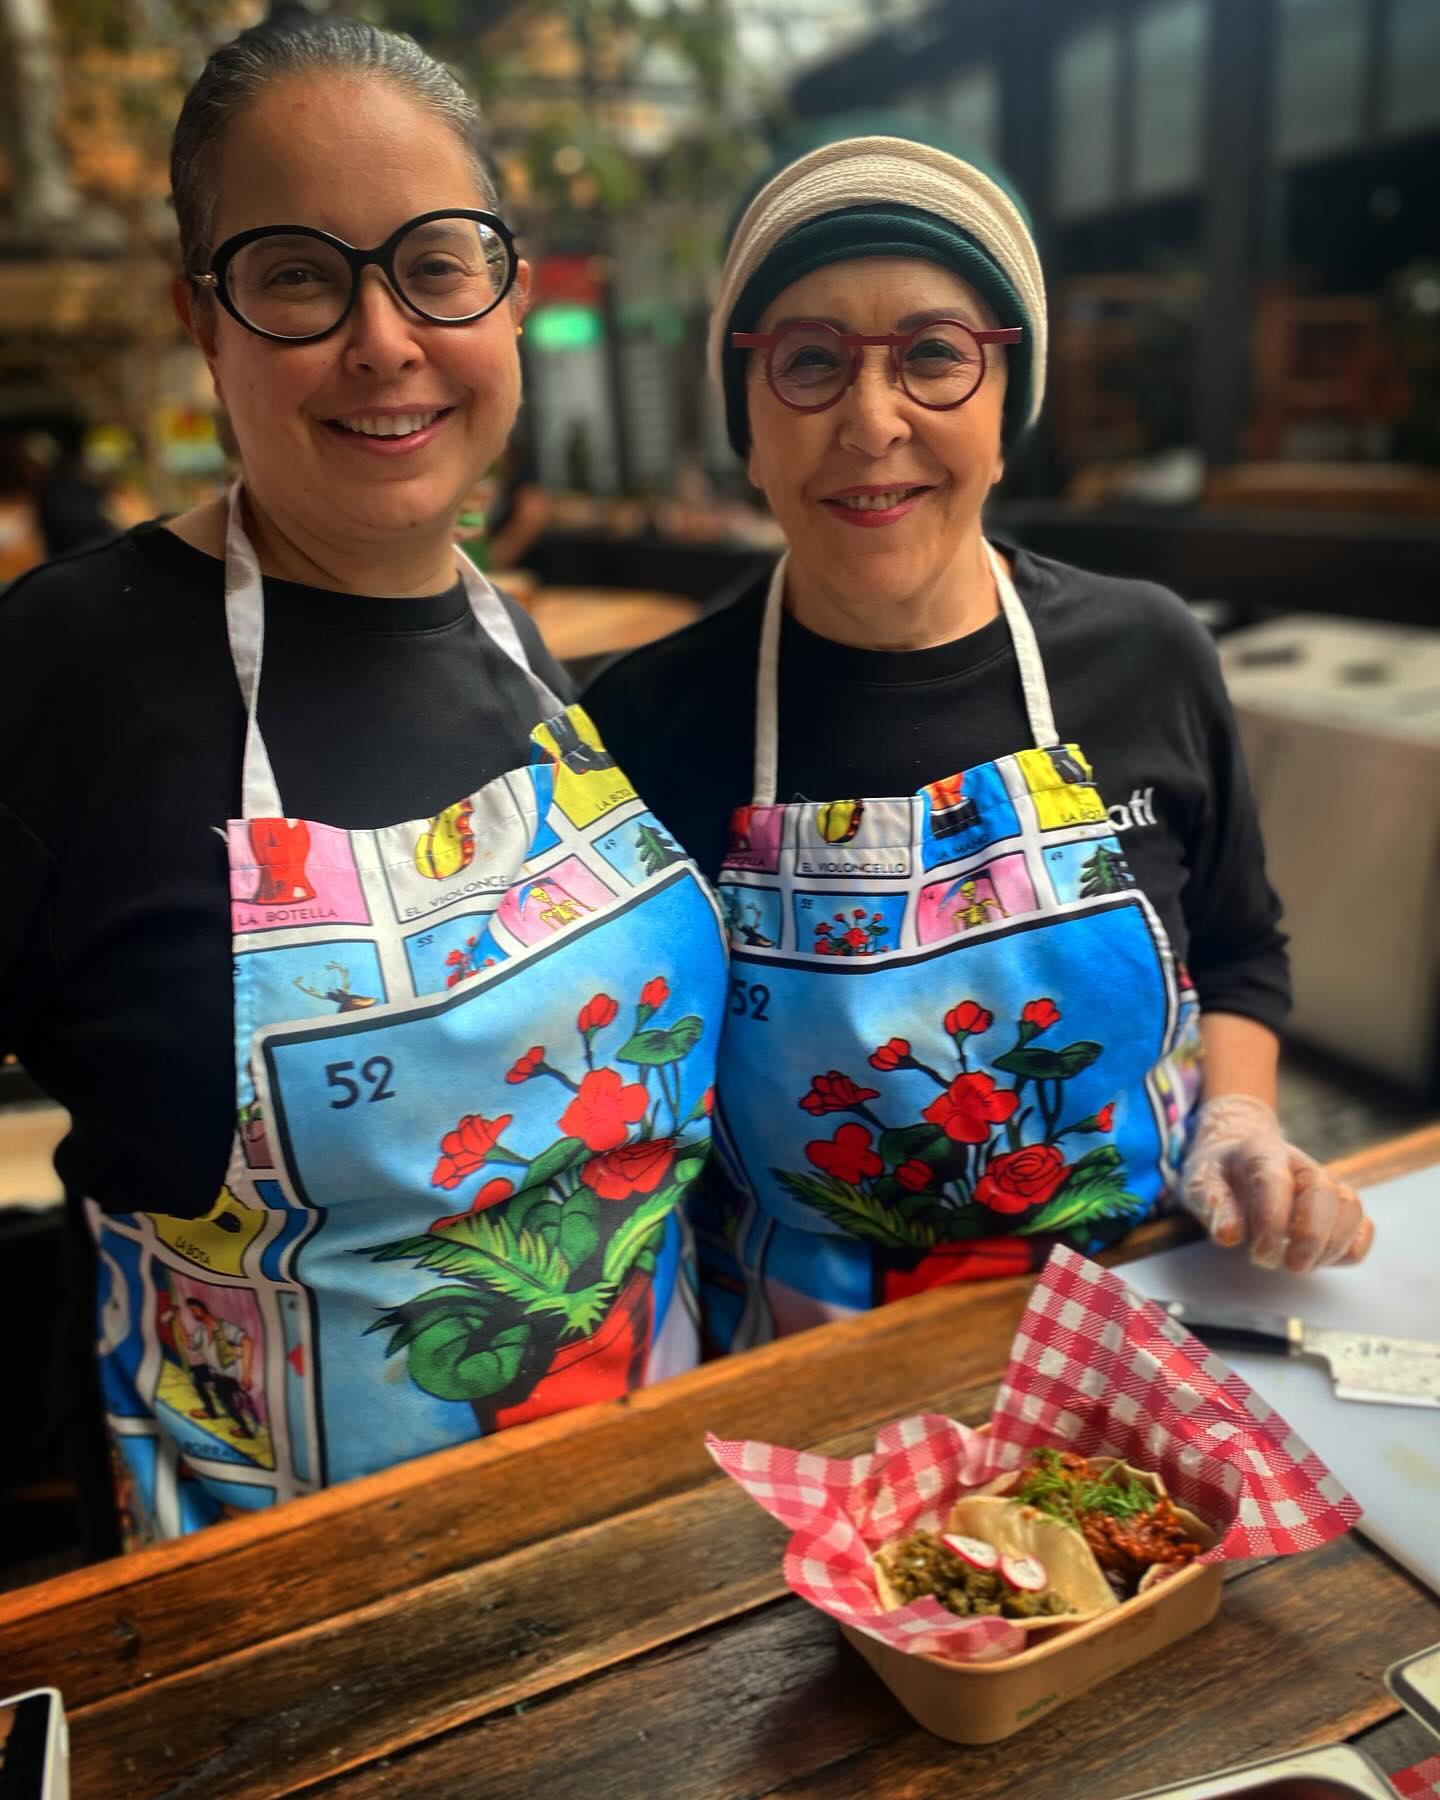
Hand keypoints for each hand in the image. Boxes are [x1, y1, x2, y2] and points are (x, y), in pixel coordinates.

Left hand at [1179, 1094, 1373, 1270]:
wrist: (1237, 1154)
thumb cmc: (1219, 1173)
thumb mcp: (1199, 1182)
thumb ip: (1212, 1204)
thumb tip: (1229, 1235)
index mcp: (1263, 1152)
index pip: (1276, 1181)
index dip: (1271, 1219)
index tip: (1259, 1253)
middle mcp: (1301, 1164)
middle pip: (1324, 1192)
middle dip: (1311, 1236)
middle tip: (1288, 1265)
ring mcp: (1325, 1183)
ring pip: (1349, 1207)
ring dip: (1331, 1245)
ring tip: (1300, 1265)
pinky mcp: (1339, 1206)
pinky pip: (1362, 1226)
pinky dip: (1351, 1247)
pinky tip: (1323, 1260)